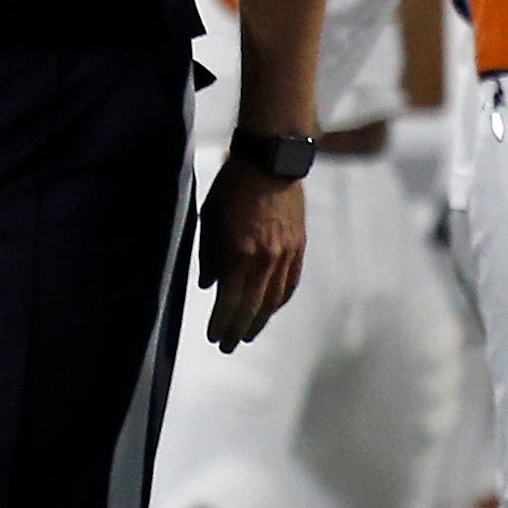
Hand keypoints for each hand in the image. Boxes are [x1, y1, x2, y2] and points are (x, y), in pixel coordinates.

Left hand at [195, 157, 304, 348]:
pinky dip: (279, 301)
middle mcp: (266, 259)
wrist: (271, 161)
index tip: (213, 337)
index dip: (221, 322)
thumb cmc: (232, 186)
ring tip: (248, 334)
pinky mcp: (299, 247)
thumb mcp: (210, 218)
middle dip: (238, 329)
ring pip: (274, 300)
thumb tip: (208, 285)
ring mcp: (286, 254)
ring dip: (260, 320)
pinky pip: (290, 283)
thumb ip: (209, 255)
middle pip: (252, 307)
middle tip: (228, 345)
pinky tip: (270, 309)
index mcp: (240, 252)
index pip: (229, 300)